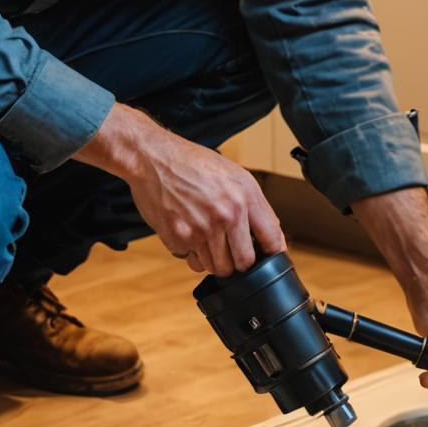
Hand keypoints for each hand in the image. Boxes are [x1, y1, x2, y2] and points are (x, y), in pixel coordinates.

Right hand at [75, 104, 285, 275]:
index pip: (272, 240)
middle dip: (239, 261)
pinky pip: (192, 262)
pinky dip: (192, 255)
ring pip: (217, 268)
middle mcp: (225, 215)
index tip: (269, 257)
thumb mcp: (235, 174)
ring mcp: (200, 229)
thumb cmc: (193, 164)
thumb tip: (271, 237)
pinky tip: (190, 234)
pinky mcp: (178, 239)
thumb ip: (255, 206)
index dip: (273, 254)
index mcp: (244, 197)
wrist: (153, 158)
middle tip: (233, 251)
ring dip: (214, 260)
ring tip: (208, 238)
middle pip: (244, 263)